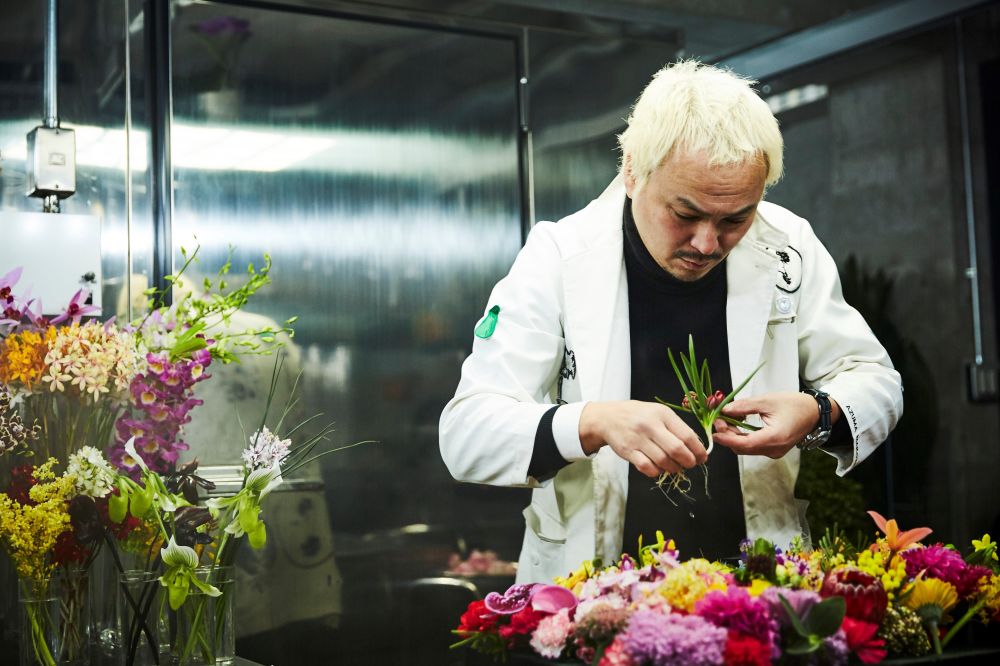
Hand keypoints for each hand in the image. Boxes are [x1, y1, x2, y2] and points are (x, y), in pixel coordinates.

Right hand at [579, 400, 706, 477]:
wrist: (608, 417)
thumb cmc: (638, 415)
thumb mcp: (658, 412)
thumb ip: (676, 427)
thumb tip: (696, 446)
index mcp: (662, 414)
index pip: (687, 435)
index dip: (698, 450)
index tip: (702, 457)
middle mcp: (650, 425)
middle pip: (677, 450)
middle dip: (688, 462)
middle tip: (690, 464)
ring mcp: (638, 439)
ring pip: (663, 461)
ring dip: (674, 468)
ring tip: (675, 467)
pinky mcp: (628, 451)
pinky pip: (647, 467)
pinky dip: (657, 472)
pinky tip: (659, 468)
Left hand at [713, 391, 831, 458]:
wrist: (815, 413)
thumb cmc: (795, 405)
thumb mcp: (767, 401)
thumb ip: (744, 406)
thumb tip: (724, 410)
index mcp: (775, 438)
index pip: (744, 444)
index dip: (726, 438)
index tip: (714, 431)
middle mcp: (774, 449)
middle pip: (742, 448)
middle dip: (727, 435)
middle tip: (718, 419)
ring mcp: (774, 452)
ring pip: (746, 448)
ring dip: (733, 436)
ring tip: (726, 420)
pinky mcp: (773, 449)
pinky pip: (753, 446)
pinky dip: (742, 437)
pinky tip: (736, 425)